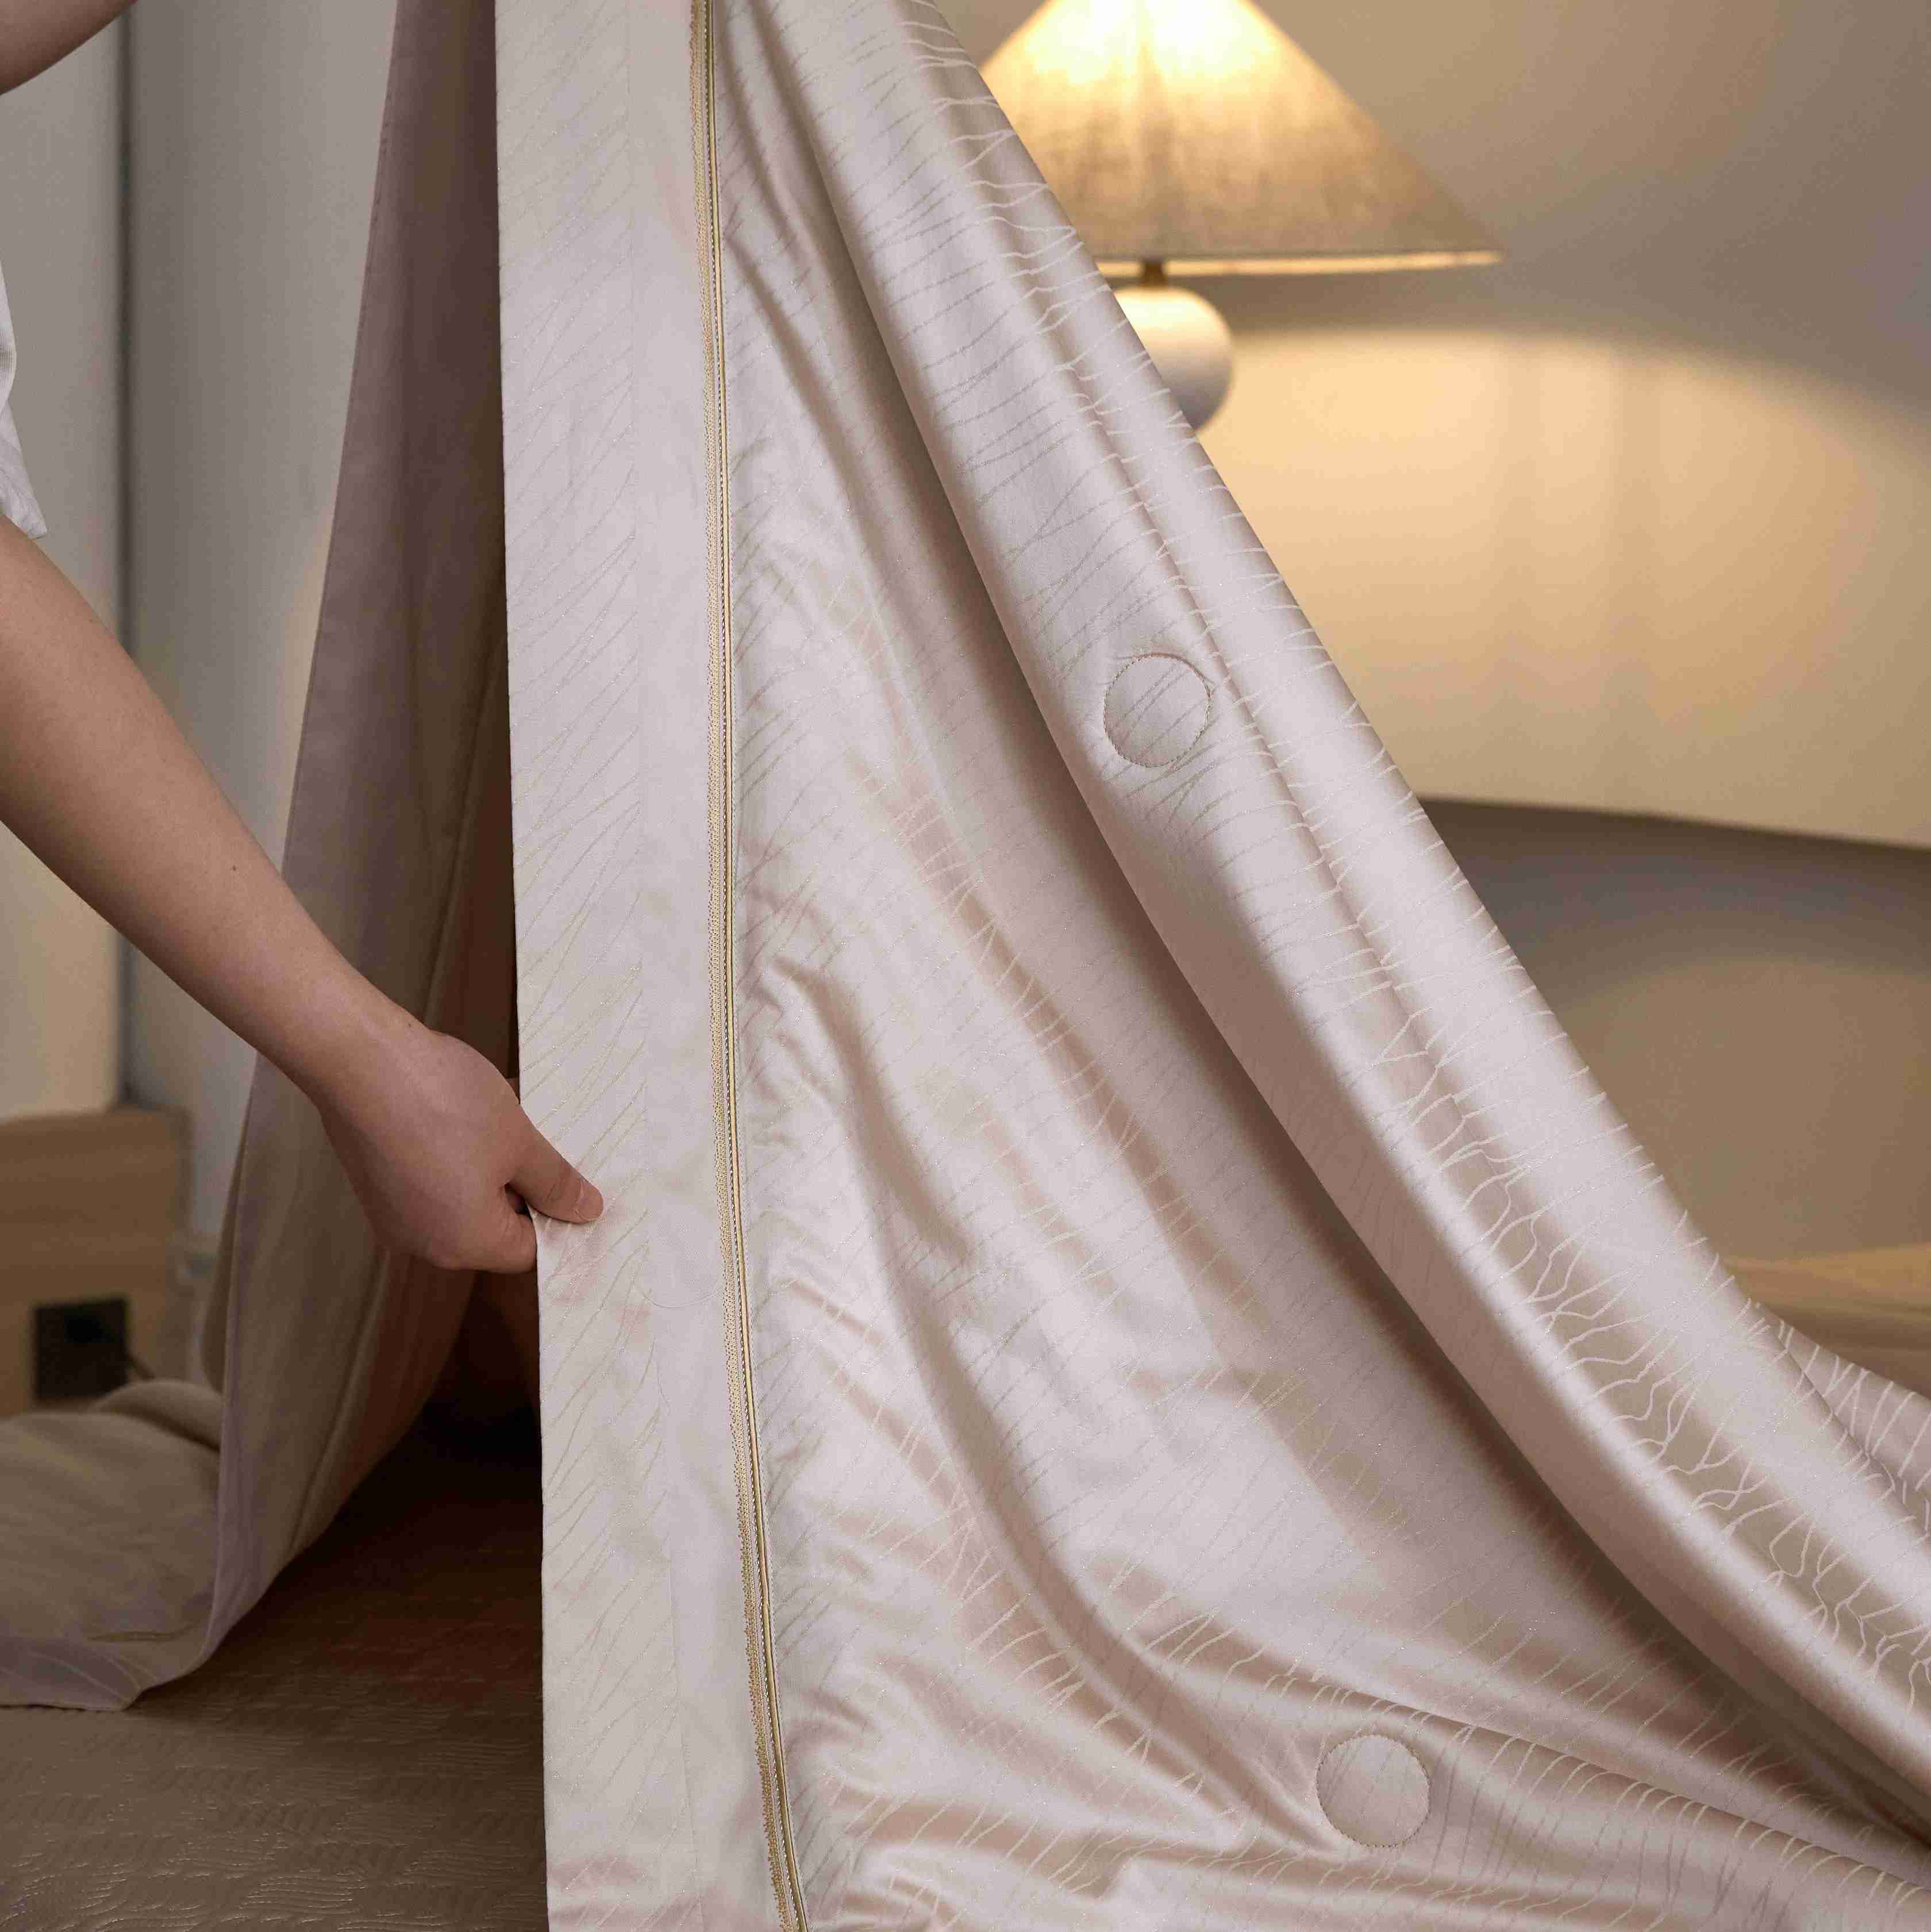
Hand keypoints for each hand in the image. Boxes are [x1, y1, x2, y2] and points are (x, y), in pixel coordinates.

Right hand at [310, 1009, 604, 1273]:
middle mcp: (424, 1242)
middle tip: (535, 1135)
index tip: (569, 1174)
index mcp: (466, 1245)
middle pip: (494, 1225)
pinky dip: (454, 1150)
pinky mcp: (375, 1182)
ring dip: (490, 1160)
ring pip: (463, 1196)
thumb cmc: (444, 1103)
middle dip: (521, 1181)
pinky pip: (431, 1178)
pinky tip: (464, 1106)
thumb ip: (556, 1183)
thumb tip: (586, 1212)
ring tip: (502, 1111)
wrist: (359, 1059)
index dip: (556, 1213)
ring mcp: (393, 1214)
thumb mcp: (520, 1142)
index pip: (529, 1249)